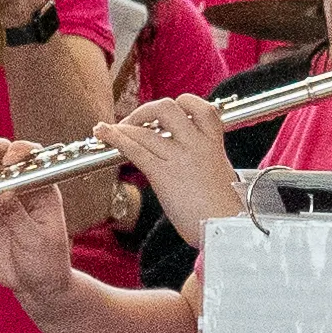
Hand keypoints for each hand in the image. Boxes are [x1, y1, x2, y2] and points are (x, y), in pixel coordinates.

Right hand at [0, 171, 82, 303]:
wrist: (36, 286)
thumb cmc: (47, 261)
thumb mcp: (37, 240)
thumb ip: (19, 217)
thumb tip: (4, 194)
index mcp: (42, 190)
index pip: (31, 160)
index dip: (19, 154)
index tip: (6, 163)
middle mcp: (19, 189)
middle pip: (2, 160)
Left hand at [106, 92, 238, 228]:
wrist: (229, 228)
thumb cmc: (225, 211)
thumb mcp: (220, 175)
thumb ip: (203, 161)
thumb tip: (186, 162)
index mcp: (214, 144)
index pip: (202, 108)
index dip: (184, 104)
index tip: (168, 116)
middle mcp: (196, 144)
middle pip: (168, 108)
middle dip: (146, 111)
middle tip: (137, 123)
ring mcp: (179, 157)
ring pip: (144, 130)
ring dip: (123, 126)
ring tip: (109, 129)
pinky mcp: (163, 174)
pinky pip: (135, 149)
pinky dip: (115, 138)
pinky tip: (103, 132)